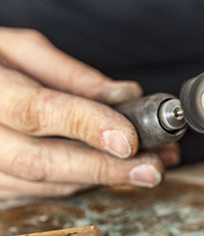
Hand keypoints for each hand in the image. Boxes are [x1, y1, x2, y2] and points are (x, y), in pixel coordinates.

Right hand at [0, 27, 179, 197]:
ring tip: (147, 166)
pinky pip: (41, 188)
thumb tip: (124, 95)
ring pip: (47, 182)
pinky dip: (82, 180)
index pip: (40, 111)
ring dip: (102, 178)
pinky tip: (113, 169)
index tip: (130, 138)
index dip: (87, 126)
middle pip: (44, 162)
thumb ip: (72, 74)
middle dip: (105, 169)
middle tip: (152, 169)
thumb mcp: (20, 48)